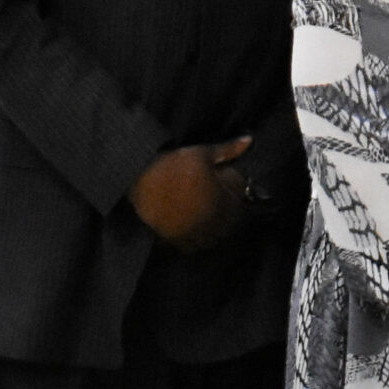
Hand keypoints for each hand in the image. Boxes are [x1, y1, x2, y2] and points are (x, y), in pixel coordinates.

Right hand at [129, 137, 250, 250]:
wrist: (138, 176)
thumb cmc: (172, 164)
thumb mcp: (202, 153)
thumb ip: (228, 150)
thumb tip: (249, 140)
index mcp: (218, 200)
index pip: (239, 212)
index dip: (239, 207)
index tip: (234, 201)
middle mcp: (207, 219)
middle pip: (226, 230)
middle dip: (228, 222)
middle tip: (223, 213)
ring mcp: (189, 230)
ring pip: (210, 242)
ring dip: (213, 236)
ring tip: (210, 225)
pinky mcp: (172, 236)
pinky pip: (189, 248)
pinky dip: (194, 244)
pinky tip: (193, 234)